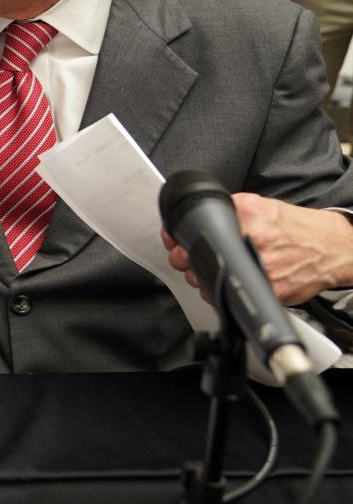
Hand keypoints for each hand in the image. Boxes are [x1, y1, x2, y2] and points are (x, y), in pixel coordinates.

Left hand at [164, 193, 352, 304]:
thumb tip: (196, 218)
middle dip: (183, 261)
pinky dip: (220, 292)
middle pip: (196, 257)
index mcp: (248, 215)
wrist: (331, 247)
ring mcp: (261, 266)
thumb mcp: (262, 206)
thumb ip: (231, 210)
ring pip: (208, 280)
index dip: (177, 238)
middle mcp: (253, 239)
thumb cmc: (297, 228)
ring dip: (200, 278)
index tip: (172, 241)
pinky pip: (229, 297)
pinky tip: (227, 283)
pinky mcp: (269, 290)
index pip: (198, 227)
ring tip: (210, 270)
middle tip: (186, 259)